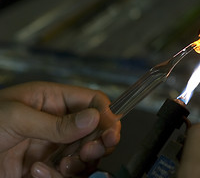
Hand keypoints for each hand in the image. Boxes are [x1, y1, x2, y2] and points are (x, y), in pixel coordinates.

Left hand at [0, 82, 120, 176]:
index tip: (111, 129)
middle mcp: (59, 124)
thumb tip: (93, 118)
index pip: (92, 101)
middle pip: (96, 130)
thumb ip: (57, 122)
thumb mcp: (17, 118)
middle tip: (95, 149)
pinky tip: (38, 172)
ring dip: (81, 161)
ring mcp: (54, 148)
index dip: (106, 113)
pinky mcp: (48, 169)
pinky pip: (69, 174)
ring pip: (87, 155)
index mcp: (54, 100)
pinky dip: (59, 176)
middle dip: (100, 140)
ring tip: (65, 163)